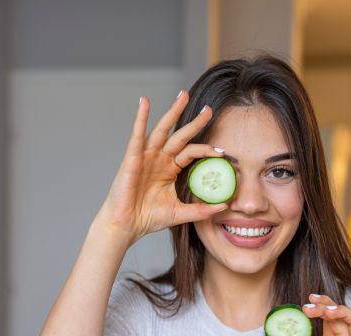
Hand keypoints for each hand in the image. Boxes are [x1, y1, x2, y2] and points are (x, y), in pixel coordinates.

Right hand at [94, 91, 228, 245]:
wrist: (126, 225)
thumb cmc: (148, 218)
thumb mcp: (180, 213)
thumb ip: (201, 209)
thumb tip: (224, 206)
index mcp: (169, 169)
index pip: (191, 153)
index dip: (206, 150)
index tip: (222, 152)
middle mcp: (159, 159)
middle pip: (180, 135)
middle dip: (194, 122)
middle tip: (209, 109)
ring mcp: (146, 156)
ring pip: (162, 130)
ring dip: (172, 112)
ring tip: (183, 95)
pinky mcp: (132, 157)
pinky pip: (138, 134)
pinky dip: (140, 117)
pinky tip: (144, 102)